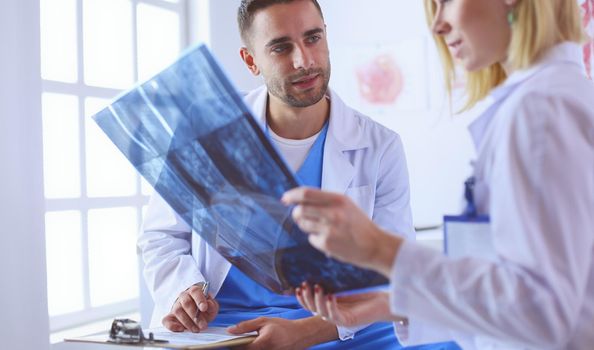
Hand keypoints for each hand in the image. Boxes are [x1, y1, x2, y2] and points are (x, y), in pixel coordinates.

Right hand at [162, 284, 219, 332]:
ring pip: (178, 311)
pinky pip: (166, 320)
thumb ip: (212, 305)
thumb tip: (208, 304)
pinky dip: (172, 326)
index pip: (195, 292)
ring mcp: (175, 306)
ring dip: (188, 323)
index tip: (204, 308)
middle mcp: (183, 297)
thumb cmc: (204, 309)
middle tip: (203, 325)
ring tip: (196, 330)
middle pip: (186, 303)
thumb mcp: (212, 307)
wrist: (197, 313)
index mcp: (194, 291)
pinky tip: (181, 329)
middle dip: (195, 316)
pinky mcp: (170, 317)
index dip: (199, 299)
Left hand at [228, 317, 322, 349]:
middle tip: (236, 342)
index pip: (241, 348)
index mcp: (263, 343)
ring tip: (246, 343)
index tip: (228, 340)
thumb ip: (245, 326)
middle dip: (238, 348)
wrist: (300, 335)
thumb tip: (229, 330)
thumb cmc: (282, 327)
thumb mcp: (263, 321)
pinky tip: (253, 346)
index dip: (232, 345)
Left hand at [282, 187, 402, 275]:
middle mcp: (333, 213)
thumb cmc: (359, 224)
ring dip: (306, 226)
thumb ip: (326, 201)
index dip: (292, 195)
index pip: (306, 193)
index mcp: (338, 199)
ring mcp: (329, 229)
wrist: (375, 245)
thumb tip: (299, 200)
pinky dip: (316, 239)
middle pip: (300, 210)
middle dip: (296, 213)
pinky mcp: (327, 244)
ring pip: (303, 224)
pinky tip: (330, 239)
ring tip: (321, 228)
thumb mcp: (346, 205)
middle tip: (299, 216)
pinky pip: (311, 239)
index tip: (285, 198)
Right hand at [296, 283, 399, 326]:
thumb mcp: (344, 284)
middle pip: (312, 309)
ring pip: (321, 313)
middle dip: (306, 298)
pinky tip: (330, 296)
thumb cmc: (364, 291)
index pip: (310, 304)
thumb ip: (331, 281)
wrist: (383, 301)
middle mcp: (331, 313)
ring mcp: (339, 319)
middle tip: (305, 285)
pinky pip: (335, 316)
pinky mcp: (348, 321)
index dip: (302, 298)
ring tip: (317, 287)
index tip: (297, 287)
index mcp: (328, 306)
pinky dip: (330, 306)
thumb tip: (318, 266)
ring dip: (317, 300)